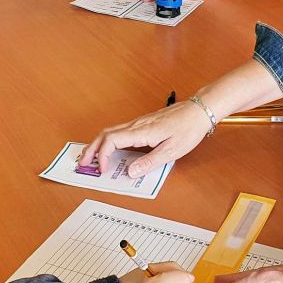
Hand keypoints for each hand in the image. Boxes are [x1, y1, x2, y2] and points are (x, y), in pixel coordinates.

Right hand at [80, 100, 213, 178]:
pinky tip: (112, 150)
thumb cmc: (188, 129)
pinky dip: (109, 141)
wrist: (199, 110)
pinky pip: (120, 131)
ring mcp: (139, 123)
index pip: (111, 141)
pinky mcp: (143, 124)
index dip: (102, 156)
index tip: (103, 170)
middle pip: (105, 134)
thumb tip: (130, 172)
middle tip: (83, 163)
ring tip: (93, 158)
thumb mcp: (172, 150)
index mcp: (141, 131)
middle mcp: (136, 125)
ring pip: (111, 131)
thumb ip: (150, 162)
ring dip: (99, 144)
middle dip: (91, 149)